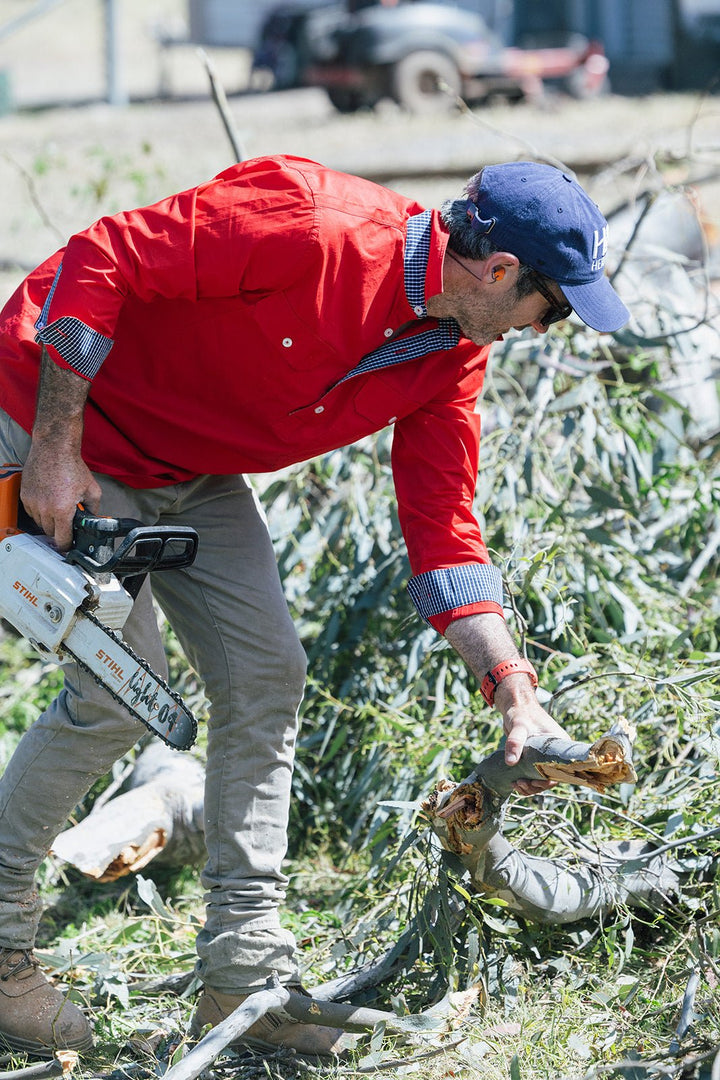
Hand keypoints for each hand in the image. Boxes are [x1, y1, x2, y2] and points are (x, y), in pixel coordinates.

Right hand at [21, 441, 101, 550]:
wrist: (54, 448)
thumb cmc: (71, 466)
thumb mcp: (92, 490)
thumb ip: (94, 509)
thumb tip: (94, 519)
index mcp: (62, 510)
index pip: (62, 539)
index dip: (67, 545)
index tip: (68, 545)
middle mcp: (44, 508)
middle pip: (50, 532)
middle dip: (59, 530)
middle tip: (67, 522)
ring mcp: (32, 502)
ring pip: (40, 523)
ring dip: (49, 520)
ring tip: (58, 508)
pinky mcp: (25, 495)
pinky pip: (31, 512)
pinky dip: (39, 511)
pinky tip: (49, 501)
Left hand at [496, 681, 568, 795]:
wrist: (515, 705)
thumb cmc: (521, 712)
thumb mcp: (519, 727)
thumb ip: (515, 743)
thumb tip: (510, 763)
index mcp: (560, 744)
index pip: (561, 770)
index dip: (549, 781)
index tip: (534, 782)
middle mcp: (555, 752)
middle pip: (551, 777)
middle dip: (536, 786)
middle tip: (521, 784)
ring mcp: (545, 756)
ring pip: (541, 779)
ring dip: (530, 786)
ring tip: (516, 784)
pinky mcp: (535, 759)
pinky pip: (533, 775)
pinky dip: (526, 782)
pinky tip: (515, 783)